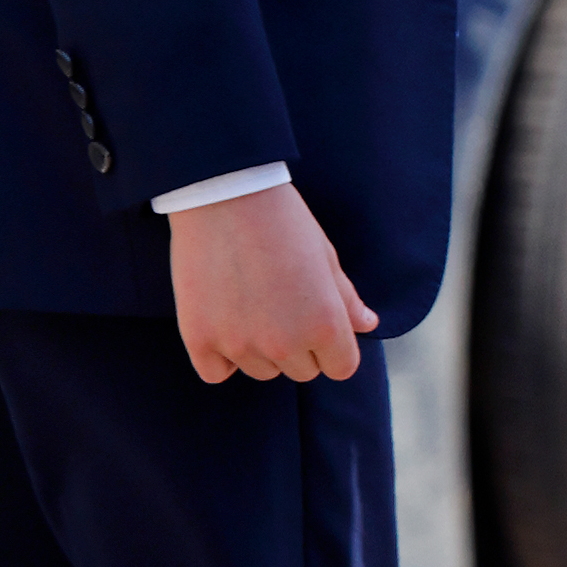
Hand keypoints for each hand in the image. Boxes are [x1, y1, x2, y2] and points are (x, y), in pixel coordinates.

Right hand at [170, 181, 377, 384]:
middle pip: (301, 372)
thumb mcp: (326, 257)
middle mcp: (285, 344)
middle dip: (297, 346)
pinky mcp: (199, 340)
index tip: (317, 323)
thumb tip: (367, 325)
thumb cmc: (283, 221)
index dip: (333, 346)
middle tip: (280, 303)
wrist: (225, 194)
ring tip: (249, 303)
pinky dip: (220, 357)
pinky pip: (216, 373)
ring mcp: (240, 345)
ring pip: (261, 370)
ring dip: (259, 349)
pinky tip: (222, 323)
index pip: (340, 367)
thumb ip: (347, 300)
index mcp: (325, 326)